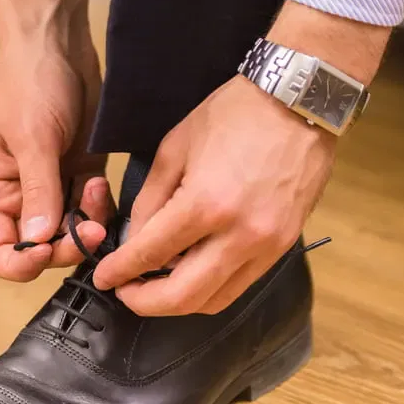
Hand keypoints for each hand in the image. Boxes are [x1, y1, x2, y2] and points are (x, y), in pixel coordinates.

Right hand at [0, 0, 113, 281]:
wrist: (57, 45)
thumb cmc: (29, 85)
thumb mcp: (31, 139)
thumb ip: (38, 192)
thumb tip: (38, 242)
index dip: (21, 263)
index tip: (48, 252)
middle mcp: (19, 201)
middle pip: (40, 251)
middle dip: (66, 244)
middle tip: (91, 228)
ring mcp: (51, 191)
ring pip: (71, 235)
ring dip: (88, 224)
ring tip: (94, 190)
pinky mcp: (79, 178)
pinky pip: (93, 213)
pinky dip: (101, 209)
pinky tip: (99, 182)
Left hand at [92, 75, 335, 314]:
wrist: (300, 100)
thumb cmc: (234, 115)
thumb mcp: (174, 149)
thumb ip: (149, 201)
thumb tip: (135, 241)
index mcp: (205, 205)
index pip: (150, 255)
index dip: (119, 272)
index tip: (102, 278)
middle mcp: (239, 235)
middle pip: (182, 297)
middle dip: (143, 302)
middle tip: (124, 291)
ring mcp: (267, 246)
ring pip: (213, 301)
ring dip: (176, 303)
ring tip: (153, 287)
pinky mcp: (284, 247)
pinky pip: (239, 286)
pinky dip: (208, 290)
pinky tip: (189, 274)